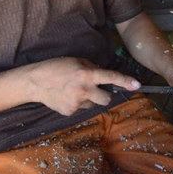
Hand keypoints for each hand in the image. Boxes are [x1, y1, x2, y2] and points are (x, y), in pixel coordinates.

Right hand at [26, 57, 140, 115]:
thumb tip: (104, 76)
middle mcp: (83, 90)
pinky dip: (77, 103)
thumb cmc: (56, 67)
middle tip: (94, 89)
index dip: (125, 81)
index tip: (137, 85)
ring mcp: (76, 103)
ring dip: (89, 99)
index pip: (110, 77)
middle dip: (105, 95)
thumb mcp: (76, 61)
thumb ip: (92, 68)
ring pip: (92, 104)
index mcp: (86, 74)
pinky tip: (66, 96)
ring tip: (73, 90)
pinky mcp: (69, 112)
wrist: (35, 82)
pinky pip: (81, 108)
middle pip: (106, 99)